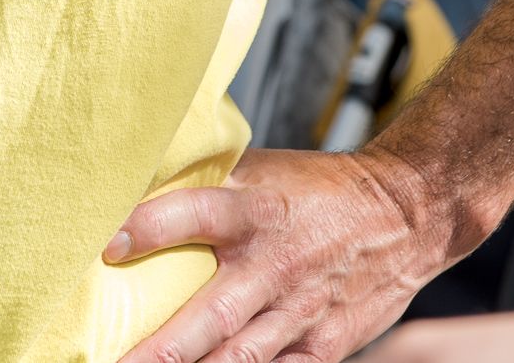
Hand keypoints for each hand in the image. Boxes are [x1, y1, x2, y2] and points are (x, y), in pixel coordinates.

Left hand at [110, 149, 452, 362]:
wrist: (406, 212)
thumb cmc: (318, 190)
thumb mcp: (262, 170)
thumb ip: (207, 184)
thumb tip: (137, 184)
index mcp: (256, 210)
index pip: (197, 213)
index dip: (152, 227)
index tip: (107, 245)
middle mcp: (276, 265)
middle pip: (211, 315)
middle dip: (160, 349)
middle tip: (114, 362)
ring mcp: (300, 311)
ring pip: (239, 359)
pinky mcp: (324, 345)